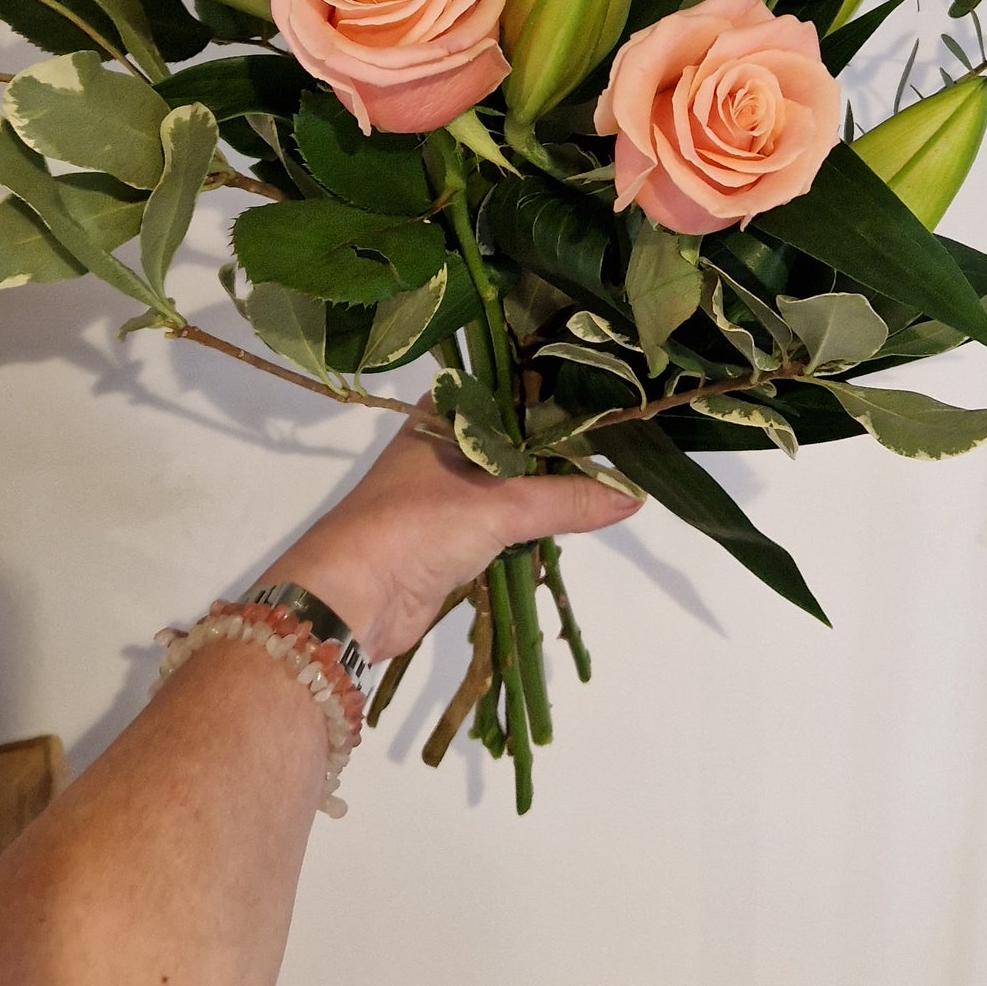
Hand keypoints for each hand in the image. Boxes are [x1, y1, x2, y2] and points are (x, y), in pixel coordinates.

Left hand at [252, 412, 640, 658]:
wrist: (353, 598)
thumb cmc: (416, 526)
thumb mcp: (501, 506)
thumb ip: (566, 500)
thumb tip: (633, 494)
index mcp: (444, 414)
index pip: (509, 387)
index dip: (554, 389)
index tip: (608, 390)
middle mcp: (444, 444)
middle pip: (514, 436)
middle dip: (558, 444)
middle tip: (619, 437)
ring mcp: (444, 491)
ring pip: (509, 479)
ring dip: (547, 485)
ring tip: (606, 473)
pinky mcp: (449, 535)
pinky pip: (502, 519)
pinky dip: (532, 521)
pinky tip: (571, 517)